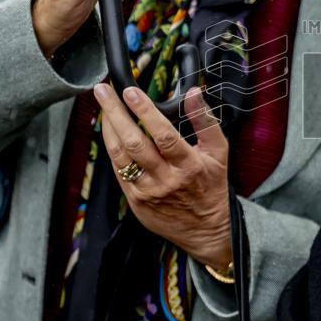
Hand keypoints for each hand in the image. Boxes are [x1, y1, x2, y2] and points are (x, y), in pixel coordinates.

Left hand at [93, 82, 232, 269]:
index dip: (144, 111)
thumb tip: (192, 92)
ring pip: (120, 156)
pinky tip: (110, 132)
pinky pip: (118, 170)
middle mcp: (166, 179)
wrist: (206, 230)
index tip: (130, 91)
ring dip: (108, 128)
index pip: (163, 134)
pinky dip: (112, 148)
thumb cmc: (212, 186)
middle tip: (103, 90)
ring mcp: (148, 191)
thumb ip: (205, 120)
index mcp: (189, 165)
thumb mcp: (218, 152)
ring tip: (102, 107)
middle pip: (134, 142)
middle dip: (114, 113)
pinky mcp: (135, 200)